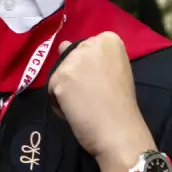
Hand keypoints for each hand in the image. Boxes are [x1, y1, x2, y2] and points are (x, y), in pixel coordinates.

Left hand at [48, 31, 155, 171]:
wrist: (119, 132)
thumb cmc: (121, 104)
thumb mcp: (112, 70)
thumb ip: (91, 57)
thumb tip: (62, 45)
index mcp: (109, 40)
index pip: (87, 45)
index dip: (91, 66)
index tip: (103, 80)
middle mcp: (89, 44)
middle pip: (70, 57)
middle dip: (76, 74)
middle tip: (93, 94)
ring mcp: (73, 61)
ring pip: (59, 73)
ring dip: (66, 89)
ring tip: (84, 104)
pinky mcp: (59, 79)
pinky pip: (51, 89)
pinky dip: (59, 103)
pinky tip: (75, 111)